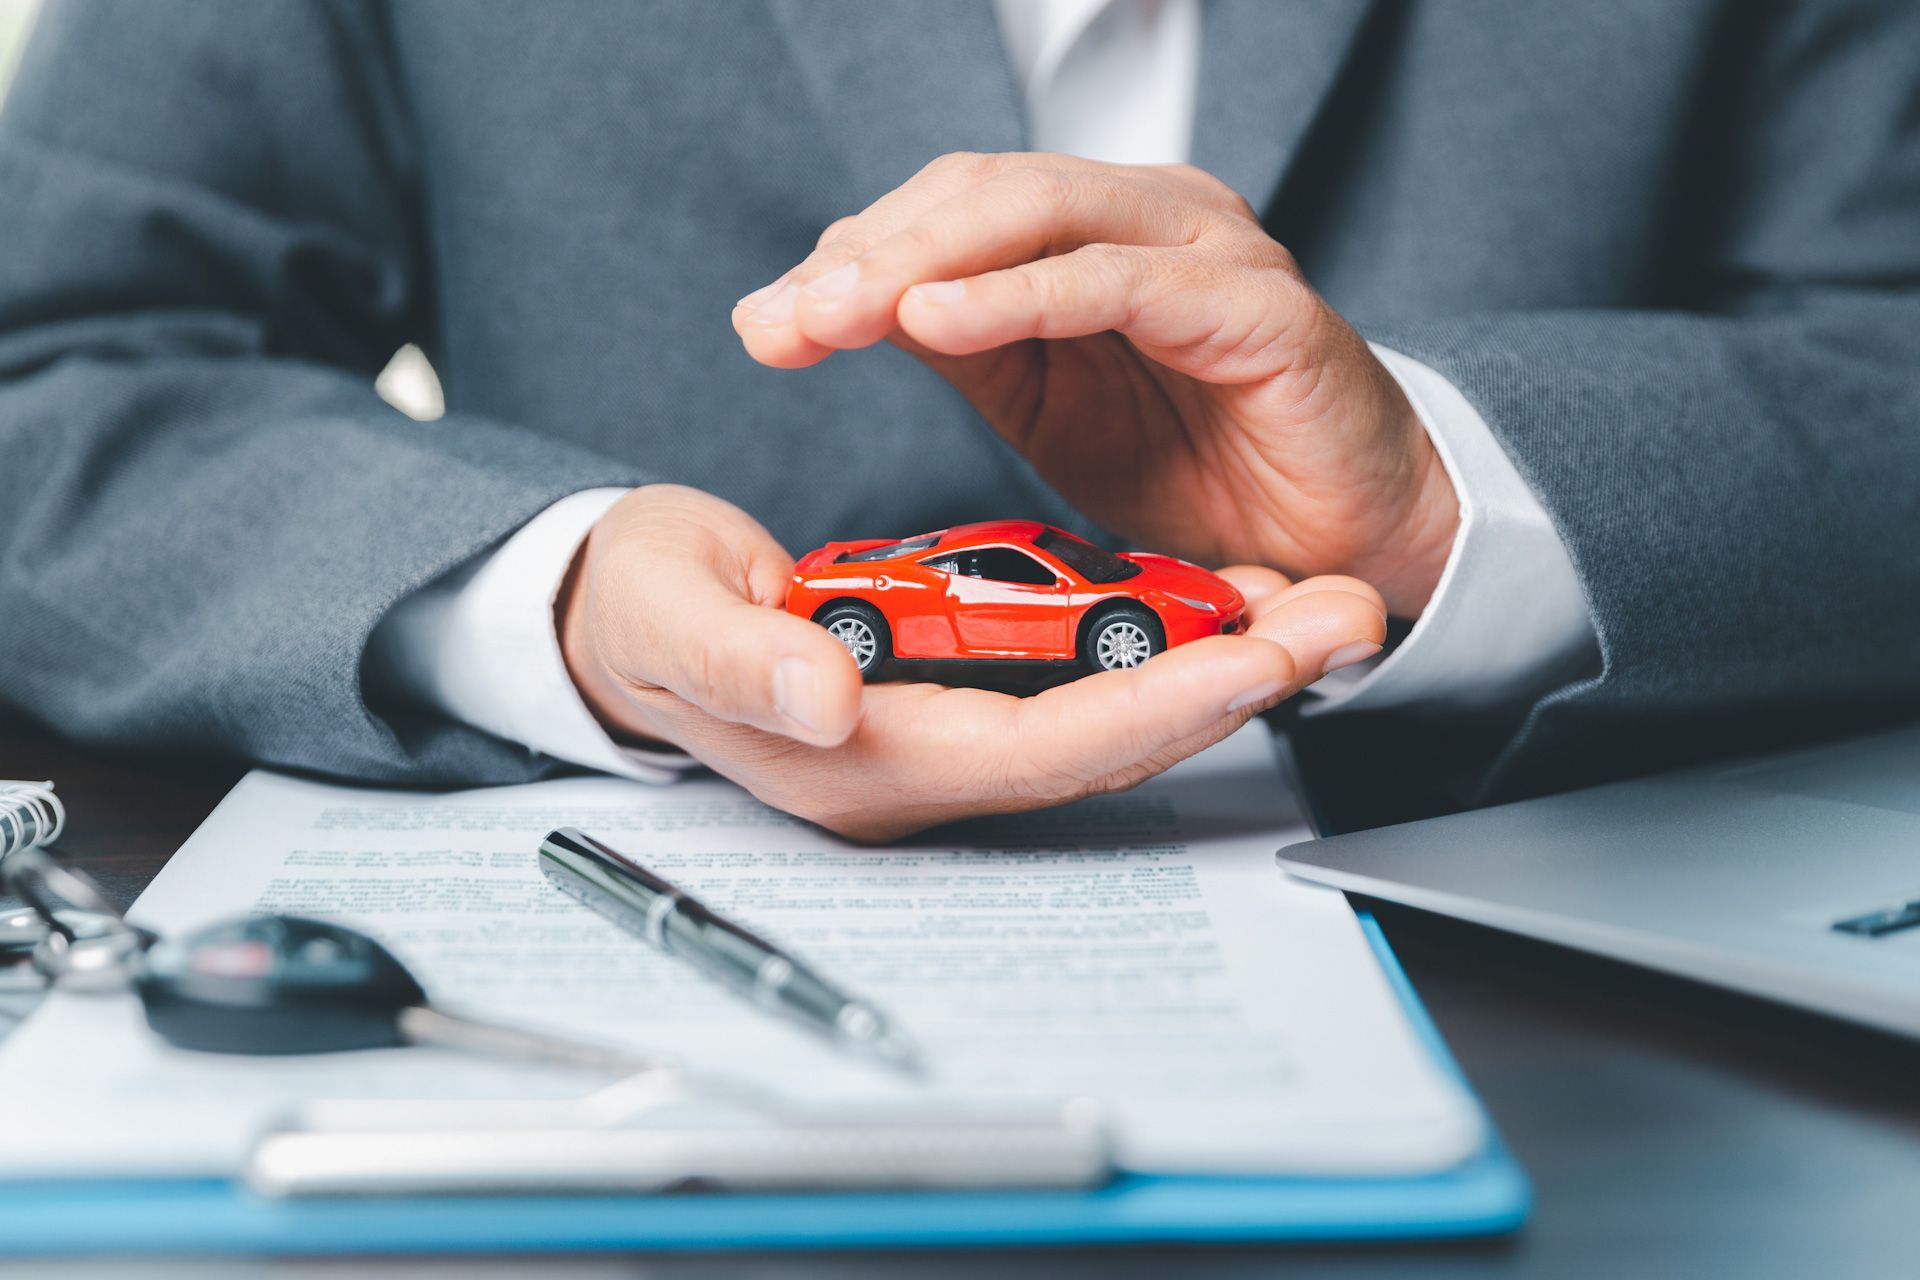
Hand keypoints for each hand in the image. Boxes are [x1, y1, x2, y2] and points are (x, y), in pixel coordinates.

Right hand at [557, 485, 1387, 841]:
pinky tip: (1225, 600)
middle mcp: (924, 762)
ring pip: (1109, 712)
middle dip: (1229, 686)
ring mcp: (946, 731)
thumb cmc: (637, 616)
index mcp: (863, 759)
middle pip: (1104, 741)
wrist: (618, 619)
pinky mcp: (959, 690)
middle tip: (1341, 620)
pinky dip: (1158, 642)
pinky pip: (1081, 679)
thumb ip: (742, 663)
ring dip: (1215, 664)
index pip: (1037, 747)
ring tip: (1321, 606)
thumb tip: (825, 701)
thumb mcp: (667, 623)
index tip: (1256, 660)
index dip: (1150, 708)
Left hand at [732, 153, 1459, 616]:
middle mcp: (1147, 217)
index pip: (948, 208)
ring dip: (924, 262)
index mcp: (1093, 232)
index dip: (852, 257)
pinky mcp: (1255, 306)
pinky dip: (1021, 295)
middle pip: (980, 191)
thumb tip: (838, 307)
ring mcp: (1205, 250)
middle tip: (783, 322)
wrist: (1342, 542)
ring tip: (837, 316)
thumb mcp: (1047, 408)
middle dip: (868, 256)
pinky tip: (939, 321)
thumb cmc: (1203, 470)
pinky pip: (1117, 283)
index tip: (769, 325)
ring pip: (1040, 214)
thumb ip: (963, 344)